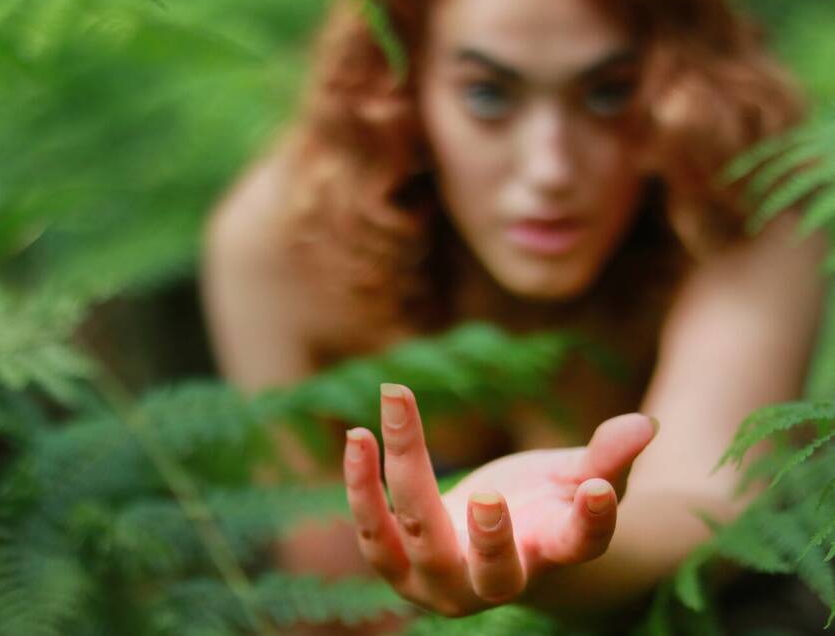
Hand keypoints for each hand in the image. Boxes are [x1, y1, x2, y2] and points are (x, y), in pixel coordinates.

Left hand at [342, 383, 657, 616]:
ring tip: (372, 427)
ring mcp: (442, 582)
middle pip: (494, 568)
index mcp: (551, 553)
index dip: (593, 522)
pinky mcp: (398, 568)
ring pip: (420, 541)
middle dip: (491, 538)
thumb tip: (646, 422)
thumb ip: (605, 456)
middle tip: (489, 495)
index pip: (579, 546)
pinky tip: (358, 437)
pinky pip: (374, 534)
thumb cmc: (539, 503)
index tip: (600, 489)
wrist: (488, 540)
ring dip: (397, 484)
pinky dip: (361, 488)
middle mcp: (496, 582)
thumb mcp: (572, 477)